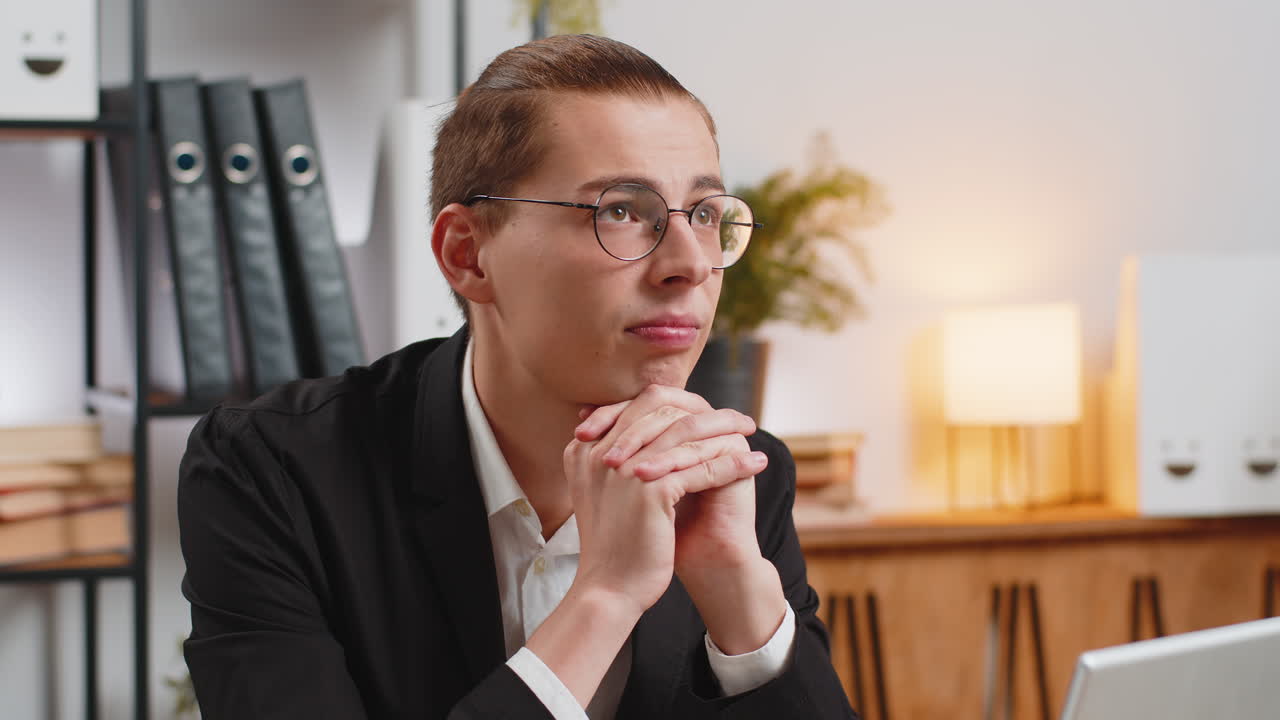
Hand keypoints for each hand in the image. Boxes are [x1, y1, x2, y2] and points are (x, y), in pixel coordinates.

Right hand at [527, 395, 761, 708]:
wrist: (609, 590)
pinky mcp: (651, 490)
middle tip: (741, 418)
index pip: (640, 408)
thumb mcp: (608, 492)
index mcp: (585, 449)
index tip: (712, 413)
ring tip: (752, 434)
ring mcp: (625, 468)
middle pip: (664, 413)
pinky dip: (732, 464)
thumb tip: (652, 432)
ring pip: (686, 436)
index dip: (680, 407)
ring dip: (726, 432)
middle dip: (707, 413)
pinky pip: (701, 468)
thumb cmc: (613, 544)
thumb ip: (621, 458)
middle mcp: (600, 451)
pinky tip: (755, 464)